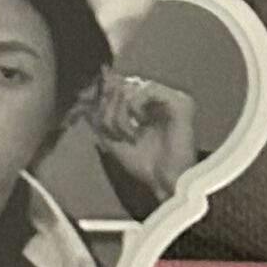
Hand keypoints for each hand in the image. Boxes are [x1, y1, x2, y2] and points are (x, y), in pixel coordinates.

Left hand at [90, 68, 200, 208]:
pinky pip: (147, 87)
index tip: (95, 114)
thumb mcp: (112, 138)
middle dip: (109, 109)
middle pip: (121, 84)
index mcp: (145, 104)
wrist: (165, 182)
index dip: (102, 95)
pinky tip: (140, 124)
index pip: (118, 85)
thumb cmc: (143, 164)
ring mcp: (170, 98)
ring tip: (128, 134)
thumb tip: (86, 93)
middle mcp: (158, 98)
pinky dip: (136, 106)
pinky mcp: (180, 101)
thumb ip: (101, 115)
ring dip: (121, 112)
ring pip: (131, 85)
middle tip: (115, 133)